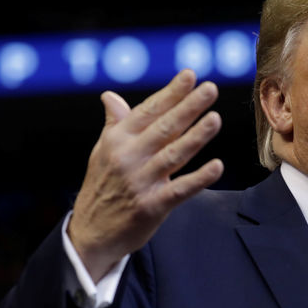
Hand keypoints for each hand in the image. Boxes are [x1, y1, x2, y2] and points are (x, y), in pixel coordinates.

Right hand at [67, 69, 223, 281]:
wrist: (90, 233)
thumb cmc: (102, 186)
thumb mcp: (102, 152)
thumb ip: (115, 124)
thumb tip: (110, 96)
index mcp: (118, 139)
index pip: (149, 110)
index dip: (171, 93)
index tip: (190, 75)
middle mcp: (128, 157)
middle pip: (164, 128)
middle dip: (188, 107)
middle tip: (210, 89)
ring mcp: (140, 182)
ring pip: (173, 154)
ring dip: (196, 137)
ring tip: (215, 119)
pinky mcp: (152, 206)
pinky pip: (180, 189)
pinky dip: (199, 178)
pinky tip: (217, 166)